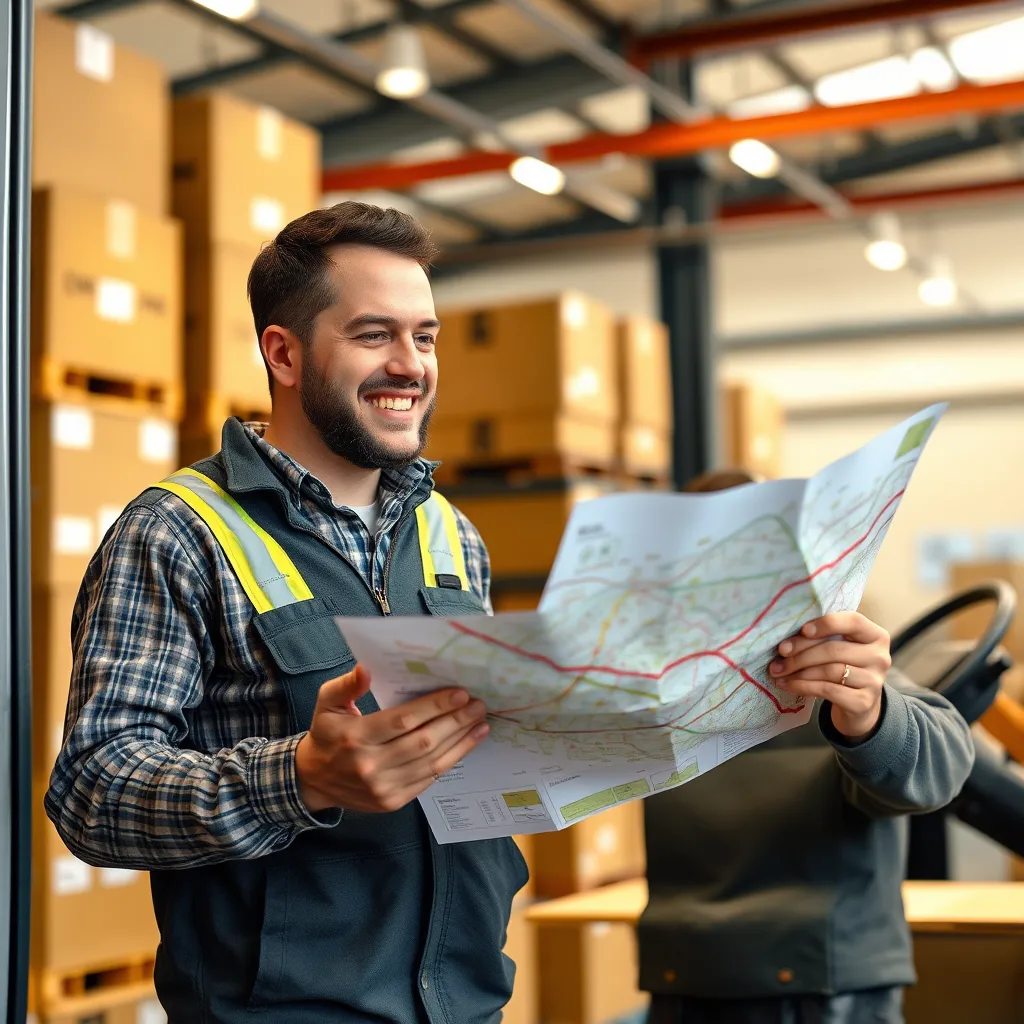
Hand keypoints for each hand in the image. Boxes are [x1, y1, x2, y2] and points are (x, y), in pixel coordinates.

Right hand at [295, 664, 489, 813]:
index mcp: (355, 736)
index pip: (403, 720)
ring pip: (431, 762)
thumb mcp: (327, 703)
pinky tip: (466, 744)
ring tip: (480, 723)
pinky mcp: (393, 802)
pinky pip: (429, 780)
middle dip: (455, 722)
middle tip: (478, 705)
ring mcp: (383, 787)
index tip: (460, 693)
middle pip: (423, 741)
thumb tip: (367, 668)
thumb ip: (347, 685)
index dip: (434, 706)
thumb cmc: (327, 734)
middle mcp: (370, 765)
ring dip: (460, 742)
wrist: (313, 781)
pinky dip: (451, 760)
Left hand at [769, 612, 891, 739]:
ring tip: (777, 671)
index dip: (826, 623)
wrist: (858, 705)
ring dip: (798, 670)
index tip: (802, 629)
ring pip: (829, 670)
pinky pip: (827, 690)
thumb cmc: (844, 667)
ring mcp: (874, 681)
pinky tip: (786, 684)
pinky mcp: (863, 702)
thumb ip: (823, 637)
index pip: (853, 621)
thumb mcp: (840, 648)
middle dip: (801, 652)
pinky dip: (802, 686)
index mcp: (876, 636)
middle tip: (779, 654)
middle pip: (834, 649)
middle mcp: (880, 657)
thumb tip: (786, 639)